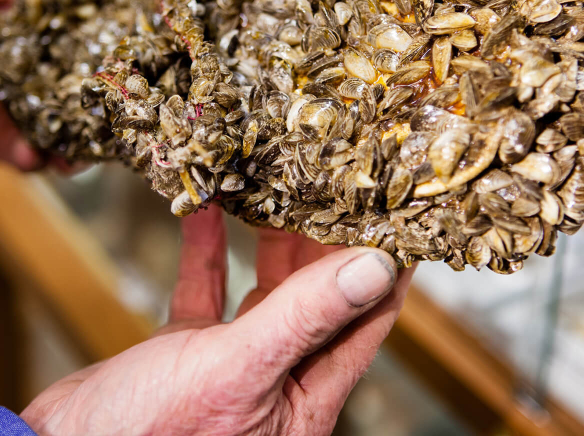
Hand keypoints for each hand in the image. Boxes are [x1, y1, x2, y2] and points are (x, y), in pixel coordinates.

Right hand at [21, 207, 414, 434]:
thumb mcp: (238, 368)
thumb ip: (302, 317)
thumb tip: (371, 269)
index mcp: (306, 398)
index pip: (365, 321)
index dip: (383, 268)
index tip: (395, 215)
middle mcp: (277, 379)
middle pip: (318, 298)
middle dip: (325, 242)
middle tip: (333, 185)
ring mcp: (233, 363)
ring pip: (266, 290)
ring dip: (269, 241)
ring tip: (279, 189)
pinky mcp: (188, 351)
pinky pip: (208, 291)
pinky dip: (208, 251)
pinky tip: (206, 212)